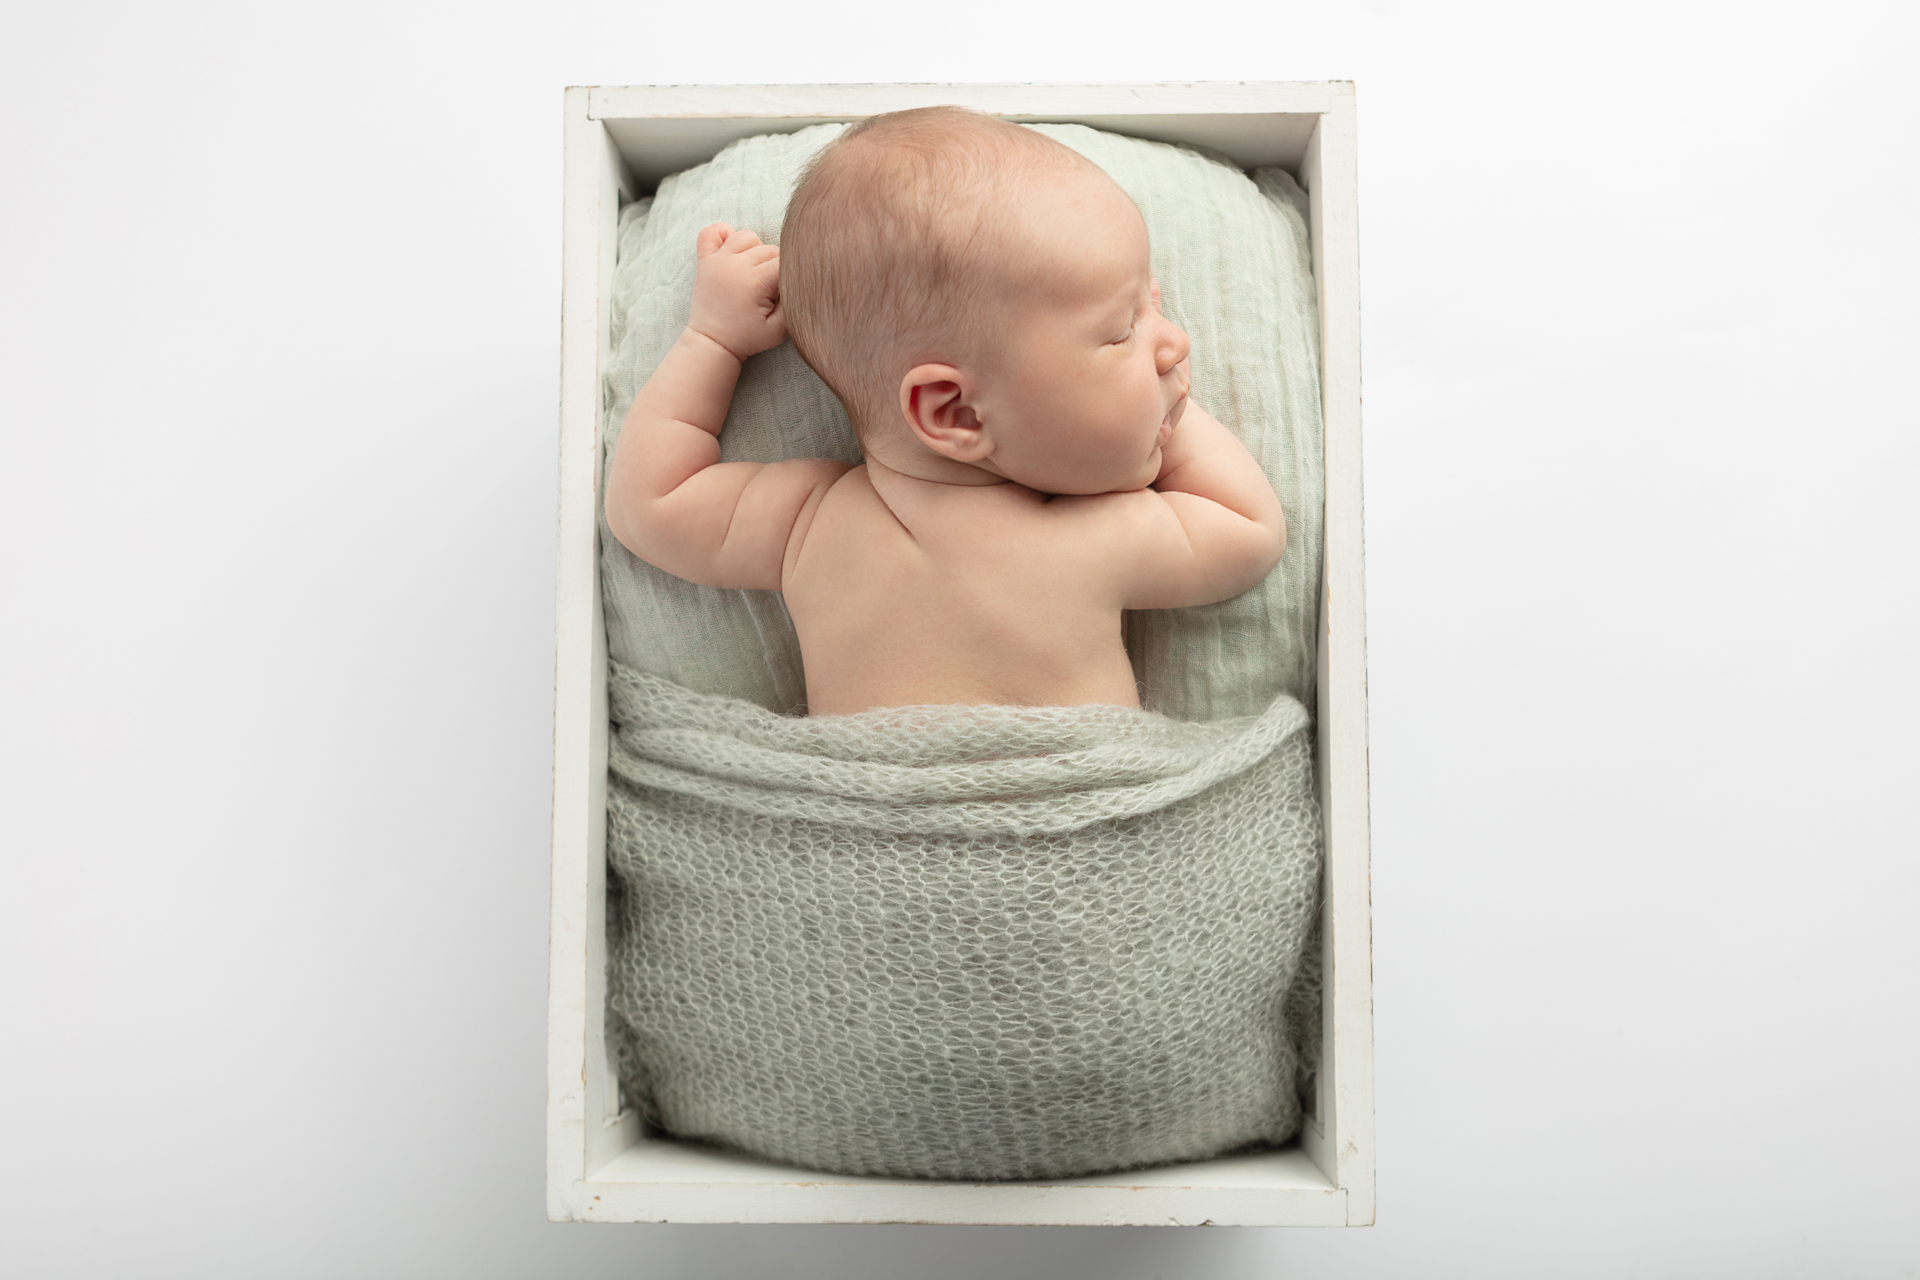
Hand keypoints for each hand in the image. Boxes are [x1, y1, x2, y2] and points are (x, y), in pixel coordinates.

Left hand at [686, 223, 785, 360]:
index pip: (785, 262)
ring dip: (755, 250)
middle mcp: (736, 265)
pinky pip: (711, 232)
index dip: (790, 276)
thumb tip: (800, 280)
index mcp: (756, 281)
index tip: (784, 292)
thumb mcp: (781, 330)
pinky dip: (722, 234)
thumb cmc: (747, 337)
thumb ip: (794, 303)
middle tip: (769, 290)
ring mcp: (717, 260)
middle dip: (775, 267)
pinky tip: (731, 250)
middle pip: (769, 249)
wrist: (712, 343)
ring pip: (746, 236)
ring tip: (754, 271)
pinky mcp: (704, 260)